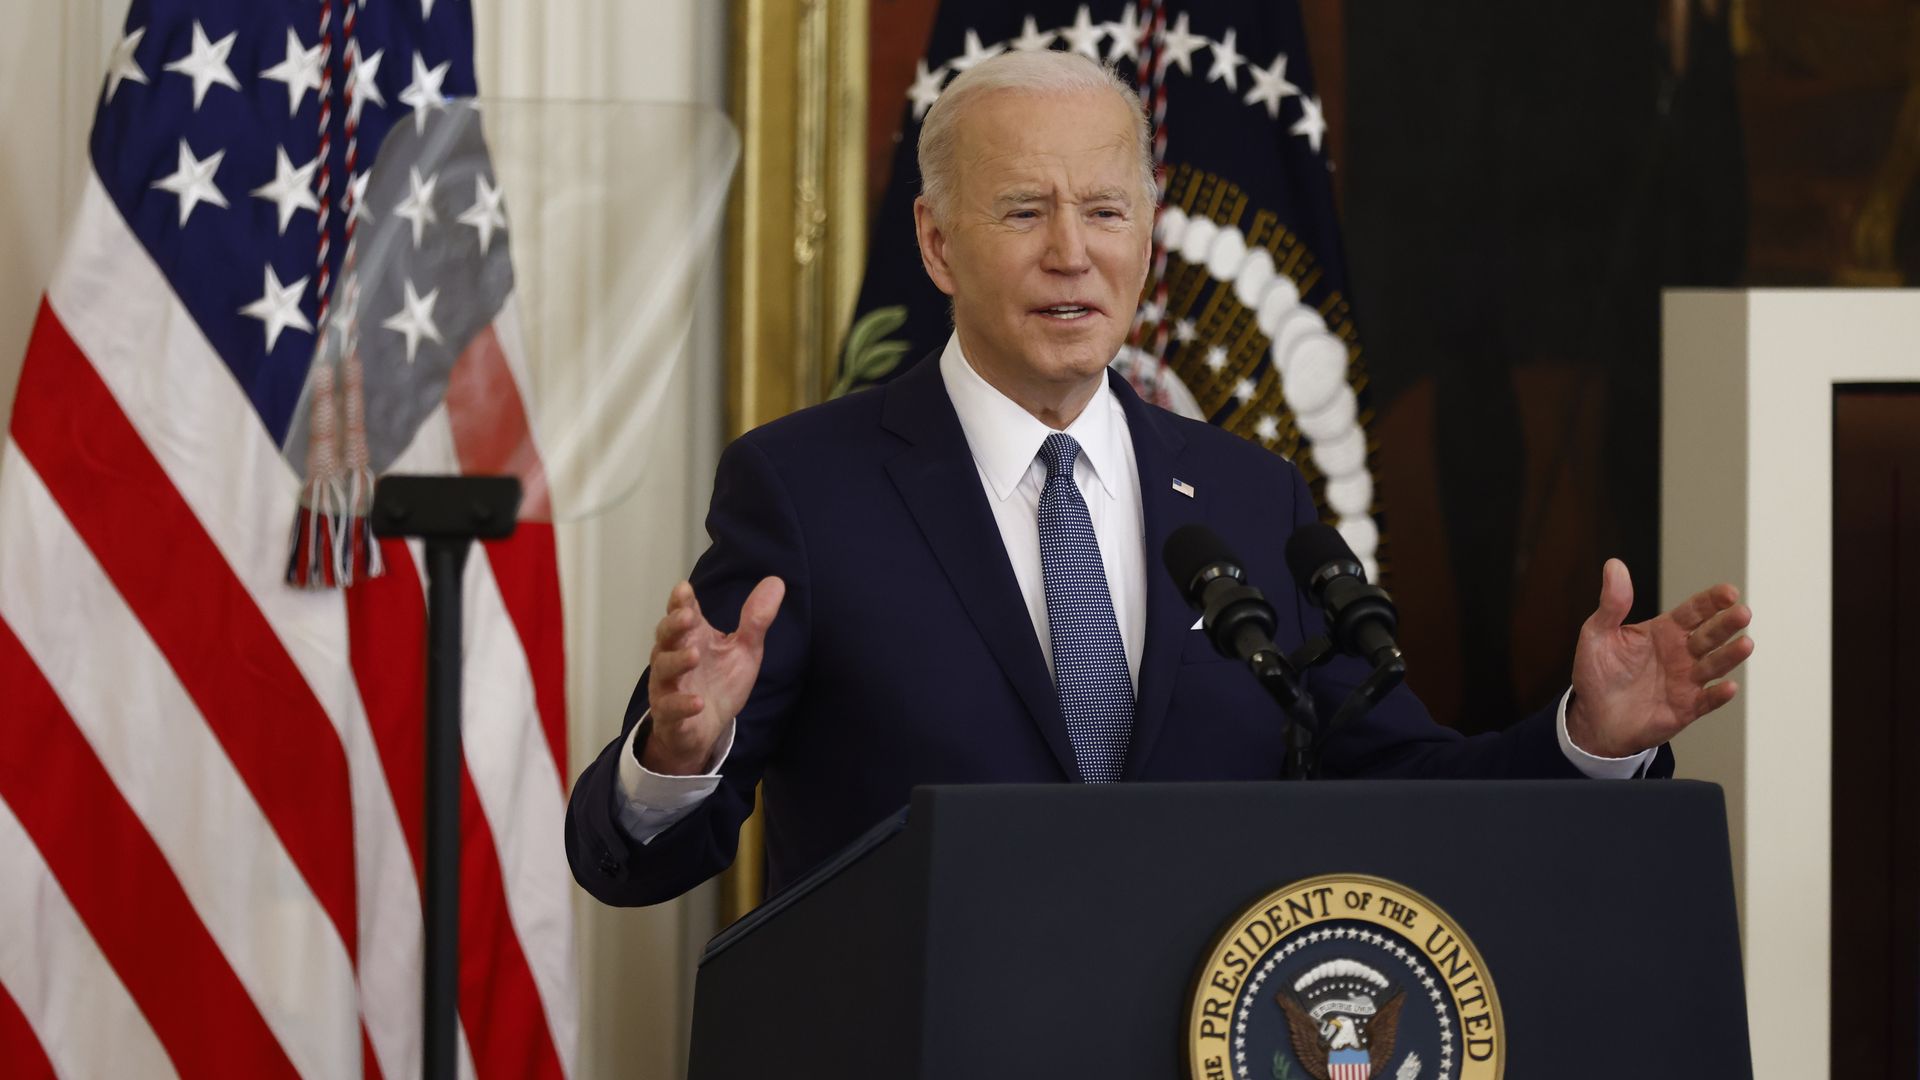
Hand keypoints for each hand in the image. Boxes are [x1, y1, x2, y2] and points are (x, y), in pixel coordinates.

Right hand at [641, 577, 784, 775]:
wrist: (706, 730)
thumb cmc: (720, 684)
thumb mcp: (744, 651)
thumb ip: (756, 620)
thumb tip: (776, 582)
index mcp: (692, 637)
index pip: (682, 613)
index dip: (680, 601)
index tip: (685, 588)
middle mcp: (673, 657)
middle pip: (665, 636)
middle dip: (674, 625)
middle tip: (688, 616)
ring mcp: (668, 686)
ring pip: (663, 669)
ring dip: (676, 661)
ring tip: (694, 655)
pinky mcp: (669, 715)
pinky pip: (669, 708)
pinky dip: (681, 704)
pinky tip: (697, 702)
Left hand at [1566, 559, 1752, 757]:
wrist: (1593, 718)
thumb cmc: (1597, 673)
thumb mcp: (1597, 634)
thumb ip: (1612, 603)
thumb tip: (1614, 564)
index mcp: (1664, 631)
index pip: (1694, 611)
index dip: (1711, 601)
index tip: (1729, 592)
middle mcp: (1681, 654)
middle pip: (1709, 635)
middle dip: (1727, 624)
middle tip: (1742, 613)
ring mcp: (1686, 681)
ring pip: (1714, 666)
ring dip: (1730, 655)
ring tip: (1745, 644)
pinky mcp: (1685, 709)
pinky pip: (1706, 701)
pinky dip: (1718, 695)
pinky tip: (1728, 687)